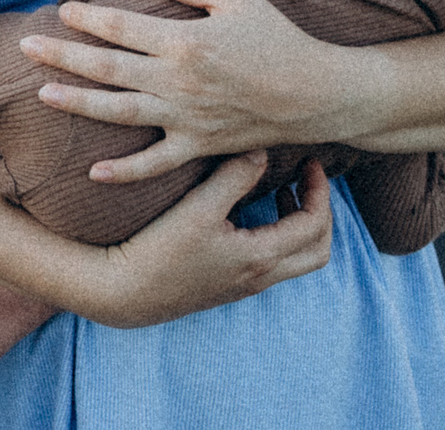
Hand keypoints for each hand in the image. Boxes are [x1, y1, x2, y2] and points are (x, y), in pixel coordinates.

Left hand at [21, 0, 385, 181]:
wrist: (318, 93)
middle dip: (63, 56)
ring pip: (119, 113)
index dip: (88, 18)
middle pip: (107, 68)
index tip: (61, 10)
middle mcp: (177, 82)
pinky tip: (93, 173)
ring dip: (77, 104)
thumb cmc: (279, 37)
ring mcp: (186, 119)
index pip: (122, 27)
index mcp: (184, 41)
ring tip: (42, 95)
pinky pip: (156, 164)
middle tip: (25, 46)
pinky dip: (124, 172)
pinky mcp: (200, 147)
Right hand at [46, 152, 334, 326]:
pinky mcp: (228, 285)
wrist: (123, 293)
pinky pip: (273, 261)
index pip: (314, 225)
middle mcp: (260, 277)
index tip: (308, 162)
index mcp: (260, 258)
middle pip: (318, 251)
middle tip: (305, 180)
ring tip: (279, 190)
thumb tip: (263, 150)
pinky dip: (276, 234)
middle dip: (320, 213)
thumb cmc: (159, 250)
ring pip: (297, 259)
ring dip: (299, 224)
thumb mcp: (198, 207)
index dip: (320, 191)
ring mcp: (245, 284)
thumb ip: (235, 176)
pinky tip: (248, 211)